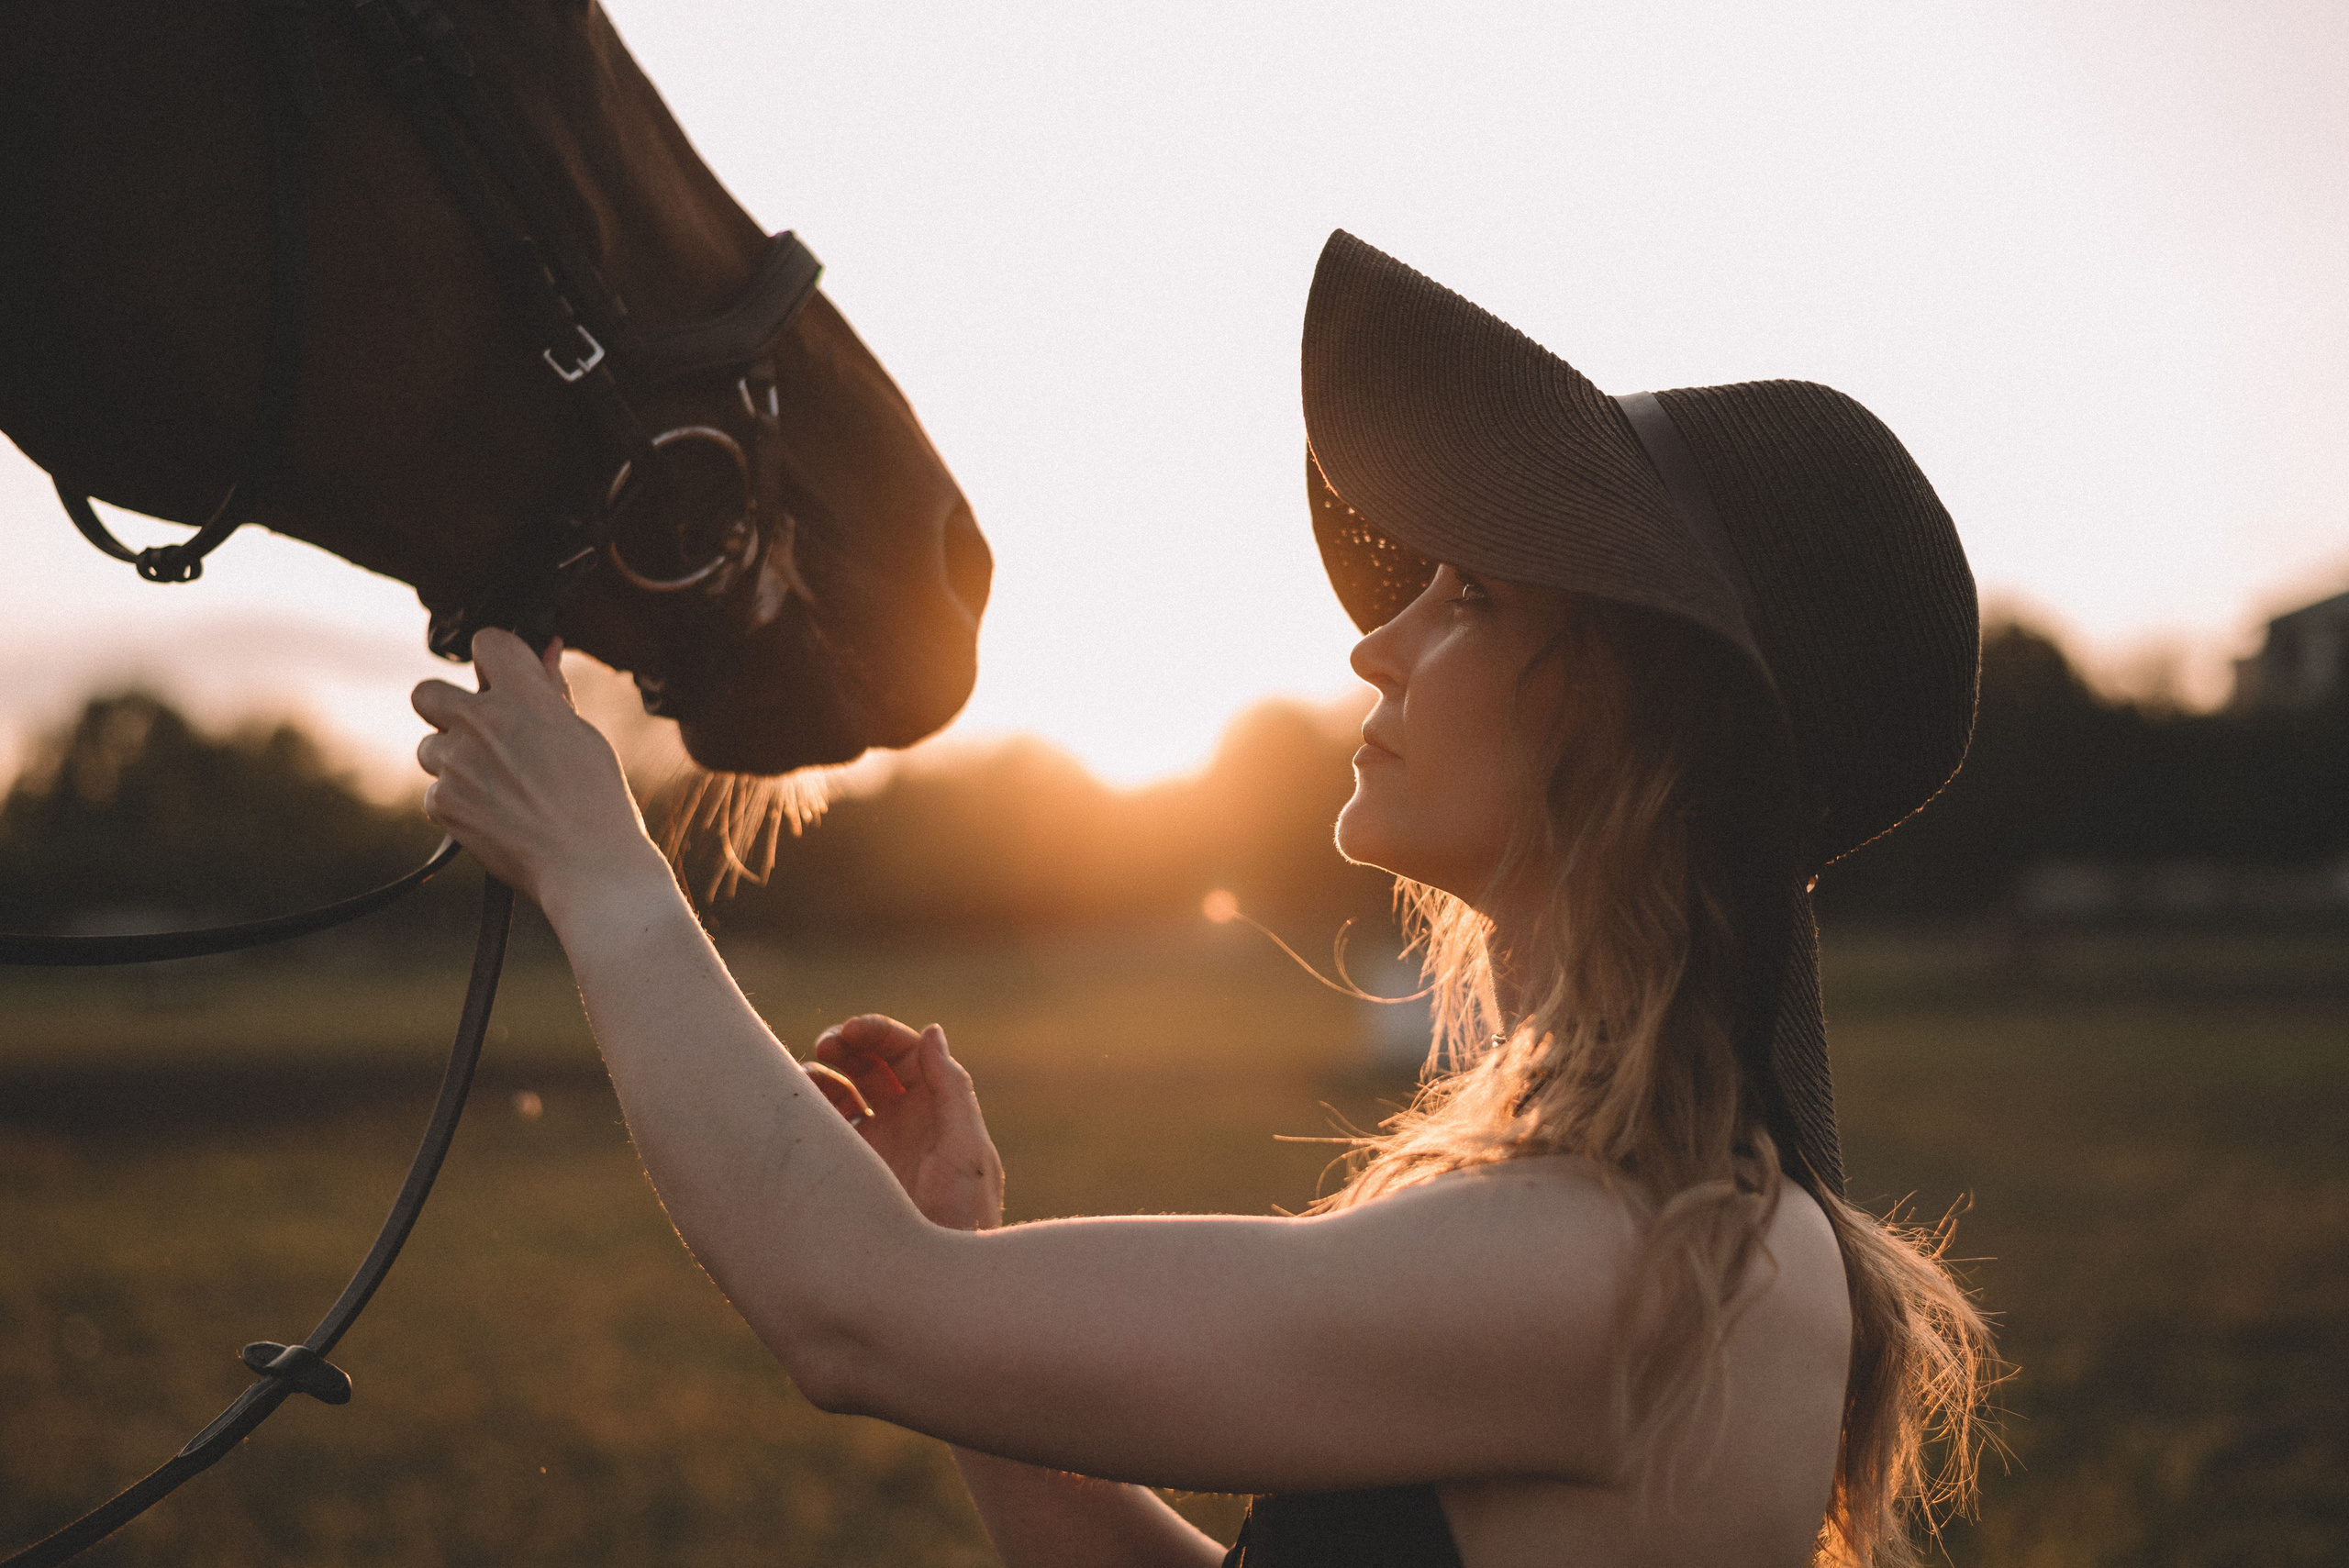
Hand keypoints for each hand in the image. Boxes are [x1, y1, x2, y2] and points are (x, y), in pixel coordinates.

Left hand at [411, 629, 662, 911]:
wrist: (590, 869)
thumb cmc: (599, 804)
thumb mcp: (583, 738)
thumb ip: (551, 693)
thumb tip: (544, 651)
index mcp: (528, 698)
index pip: (486, 642)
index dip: (492, 660)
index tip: (500, 680)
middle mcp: (486, 722)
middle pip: (427, 692)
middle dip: (445, 710)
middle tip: (477, 736)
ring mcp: (459, 763)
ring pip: (429, 748)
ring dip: (453, 763)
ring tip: (497, 790)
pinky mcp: (443, 803)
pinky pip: (434, 792)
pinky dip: (457, 804)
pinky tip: (494, 818)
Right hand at [813, 1016, 1003, 1232]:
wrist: (937, 1284)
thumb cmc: (965, 1219)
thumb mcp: (968, 1153)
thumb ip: (952, 1090)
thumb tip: (933, 1031)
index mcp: (938, 1109)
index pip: (906, 1055)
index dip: (879, 1035)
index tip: (849, 1031)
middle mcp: (907, 1122)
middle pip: (872, 1067)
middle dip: (848, 1047)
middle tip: (826, 1045)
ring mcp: (877, 1146)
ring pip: (845, 1094)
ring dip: (825, 1075)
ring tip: (806, 1076)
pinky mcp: (851, 1171)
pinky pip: (827, 1130)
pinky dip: (810, 1111)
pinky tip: (798, 1108)